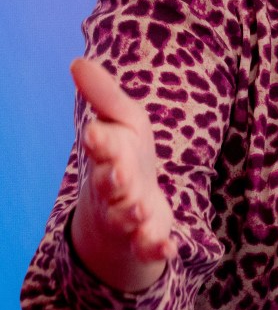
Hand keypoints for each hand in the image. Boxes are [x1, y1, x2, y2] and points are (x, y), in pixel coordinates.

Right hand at [70, 58, 175, 290]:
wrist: (127, 215)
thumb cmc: (125, 159)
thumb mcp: (122, 122)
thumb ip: (103, 95)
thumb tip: (77, 61)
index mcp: (108, 155)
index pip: (101, 145)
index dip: (99, 139)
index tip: (95, 132)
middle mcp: (112, 188)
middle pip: (109, 183)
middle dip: (112, 179)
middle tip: (117, 175)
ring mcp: (127, 216)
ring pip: (124, 217)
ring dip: (131, 215)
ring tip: (138, 212)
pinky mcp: (145, 239)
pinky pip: (148, 246)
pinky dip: (157, 248)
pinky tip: (168, 248)